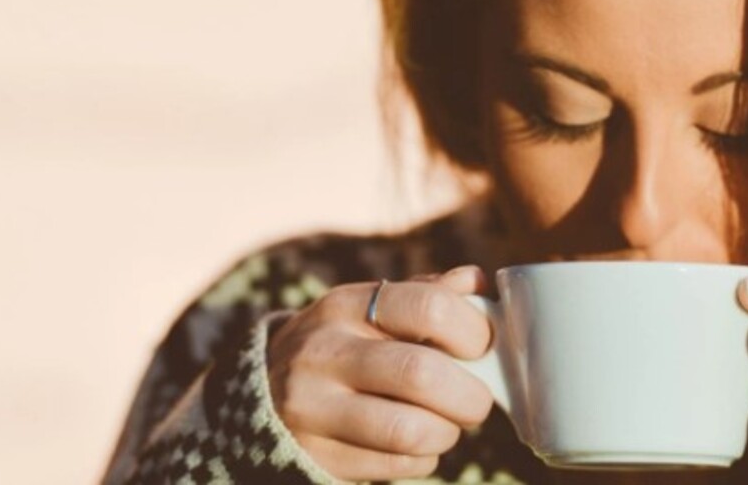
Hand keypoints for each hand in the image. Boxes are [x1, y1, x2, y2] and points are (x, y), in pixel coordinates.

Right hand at [266, 266, 493, 481]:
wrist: (265, 393)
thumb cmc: (343, 345)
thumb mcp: (370, 308)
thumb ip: (426, 294)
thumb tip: (479, 282)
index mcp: (346, 305)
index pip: (429, 307)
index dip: (474, 332)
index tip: (482, 348)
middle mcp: (324, 352)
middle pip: (421, 374)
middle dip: (469, 396)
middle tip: (476, 400)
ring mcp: (313, 408)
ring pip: (409, 430)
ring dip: (447, 432)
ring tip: (447, 424)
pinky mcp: (315, 455)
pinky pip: (395, 466)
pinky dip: (423, 458)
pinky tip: (416, 444)